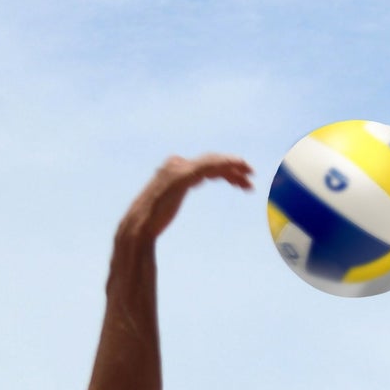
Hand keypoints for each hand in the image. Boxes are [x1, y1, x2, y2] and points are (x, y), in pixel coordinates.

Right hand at [121, 154, 253, 243]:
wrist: (138, 228)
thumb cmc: (150, 222)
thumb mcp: (166, 203)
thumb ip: (174, 194)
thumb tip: (178, 193)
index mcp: (173, 169)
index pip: (204, 165)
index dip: (224, 170)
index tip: (239, 181)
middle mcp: (176, 164)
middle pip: (211, 161)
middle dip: (233, 168)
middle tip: (251, 178)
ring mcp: (179, 168)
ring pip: (214, 161)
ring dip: (234, 167)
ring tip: (250, 178)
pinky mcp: (183, 176)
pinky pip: (210, 165)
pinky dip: (226, 165)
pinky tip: (239, 170)